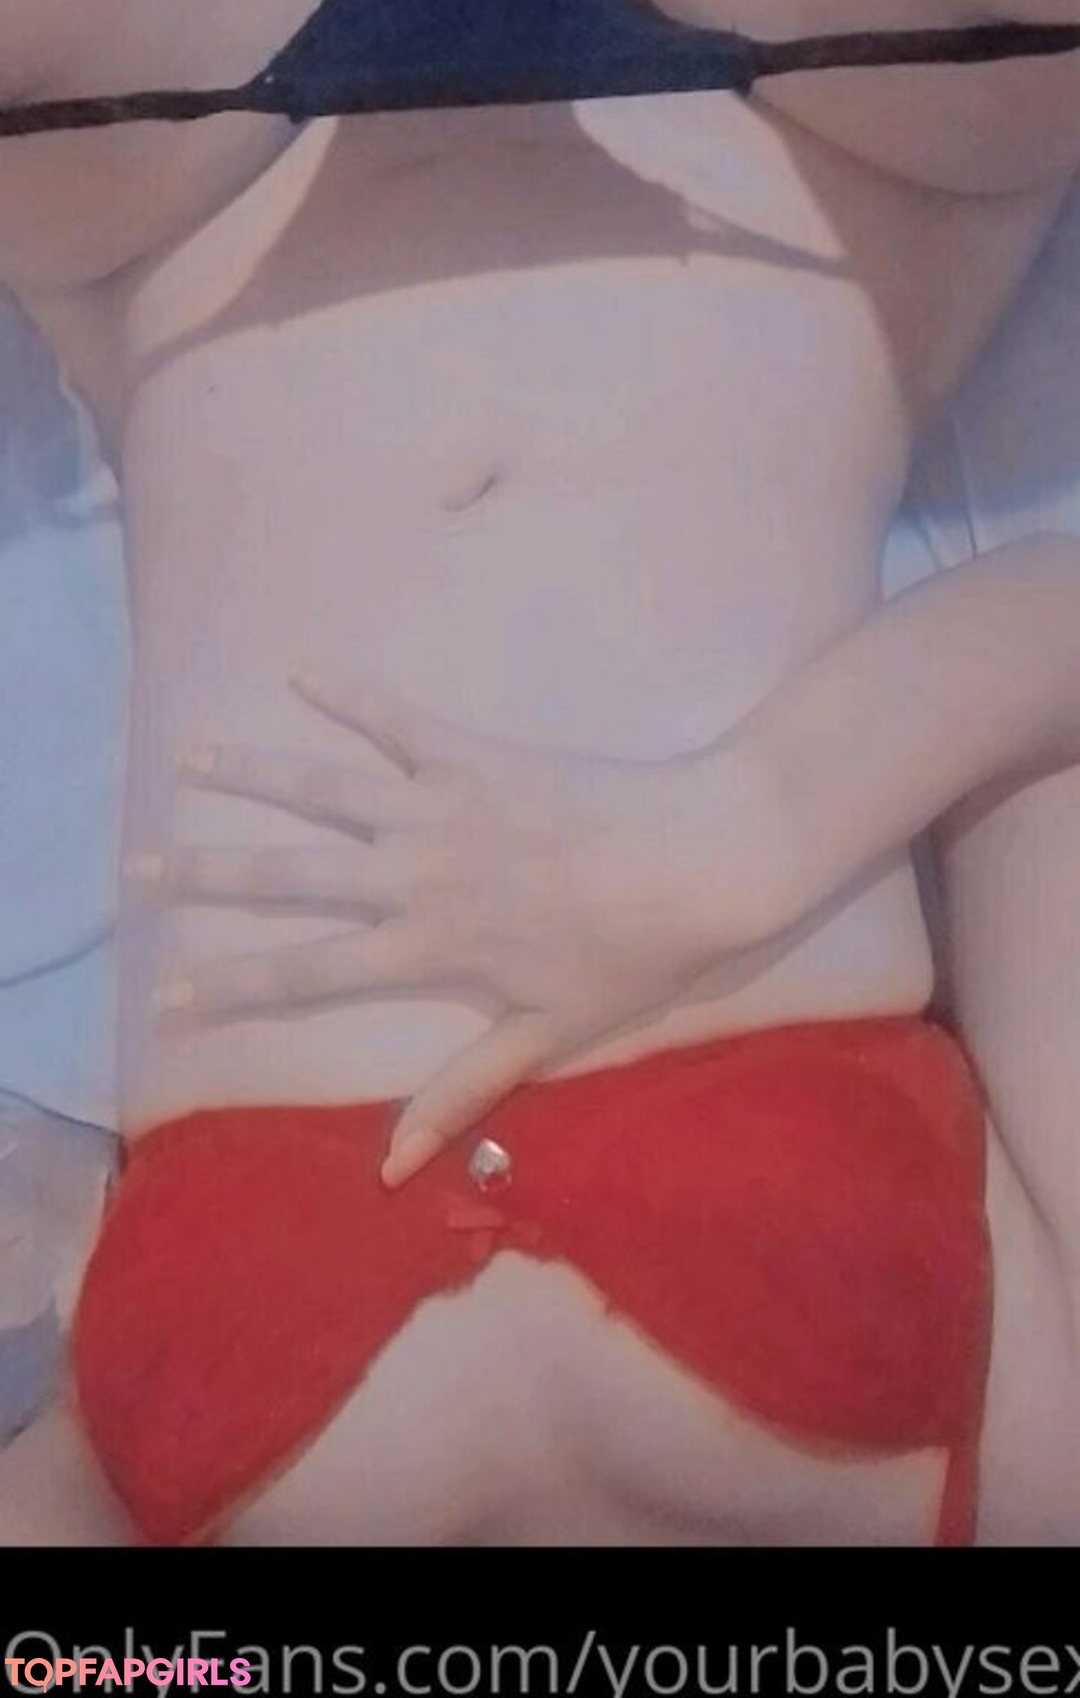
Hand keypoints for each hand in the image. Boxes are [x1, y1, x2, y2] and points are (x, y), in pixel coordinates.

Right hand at [143, 672, 781, 1182]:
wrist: (704, 857)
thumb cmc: (636, 955)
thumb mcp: (549, 1038)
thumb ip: (462, 1091)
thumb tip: (390, 1165)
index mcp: (428, 948)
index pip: (308, 974)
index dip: (231, 986)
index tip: (166, 995)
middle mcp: (416, 875)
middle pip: (291, 878)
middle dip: (208, 875)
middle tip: (139, 869)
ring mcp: (440, 807)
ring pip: (325, 792)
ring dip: (253, 777)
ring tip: (189, 764)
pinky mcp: (474, 753)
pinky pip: (397, 719)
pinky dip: (349, 693)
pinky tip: (300, 668)